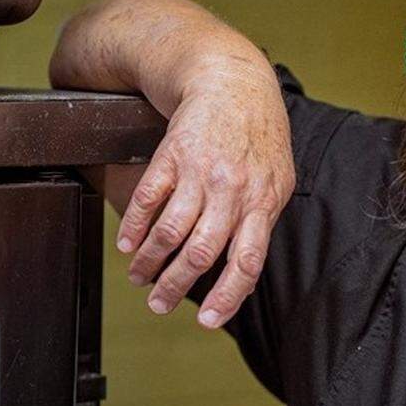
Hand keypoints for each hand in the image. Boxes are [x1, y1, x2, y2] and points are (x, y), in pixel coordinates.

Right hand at [116, 65, 293, 327]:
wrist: (234, 84)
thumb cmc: (258, 138)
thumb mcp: (277, 181)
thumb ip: (261, 222)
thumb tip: (243, 273)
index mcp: (262, 203)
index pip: (246, 261)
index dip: (227, 295)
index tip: (207, 320)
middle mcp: (232, 191)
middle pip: (201, 252)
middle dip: (175, 286)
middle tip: (157, 304)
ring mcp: (201, 173)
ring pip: (170, 230)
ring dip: (149, 262)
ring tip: (139, 277)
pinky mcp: (172, 155)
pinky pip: (149, 199)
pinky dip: (135, 227)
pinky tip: (128, 245)